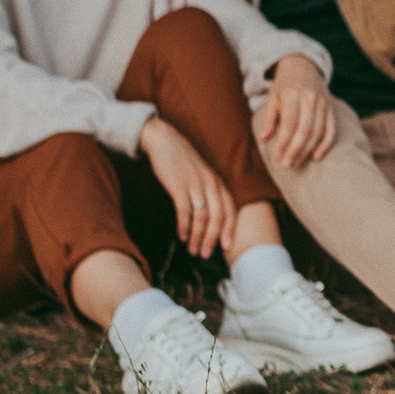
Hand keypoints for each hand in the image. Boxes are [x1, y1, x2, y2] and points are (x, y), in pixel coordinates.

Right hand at [139, 117, 237, 257]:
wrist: (164, 139)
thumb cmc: (182, 161)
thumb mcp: (202, 175)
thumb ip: (208, 192)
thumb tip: (209, 219)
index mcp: (217, 182)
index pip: (230, 209)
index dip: (230, 229)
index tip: (227, 247)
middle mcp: (210, 183)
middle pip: (218, 216)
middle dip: (213, 238)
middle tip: (205, 254)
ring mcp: (195, 183)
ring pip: (202, 216)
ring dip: (197, 236)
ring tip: (192, 249)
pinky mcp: (178, 184)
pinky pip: (184, 210)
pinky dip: (184, 225)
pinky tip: (181, 236)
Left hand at [253, 54, 336, 168]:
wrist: (302, 67)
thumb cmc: (284, 87)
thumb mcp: (272, 97)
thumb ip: (269, 118)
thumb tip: (264, 139)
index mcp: (292, 95)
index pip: (289, 122)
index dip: (283, 141)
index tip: (276, 156)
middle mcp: (310, 98)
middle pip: (305, 129)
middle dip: (295, 149)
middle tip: (287, 165)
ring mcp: (323, 103)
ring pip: (318, 131)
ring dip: (307, 150)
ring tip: (296, 163)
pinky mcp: (331, 108)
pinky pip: (331, 129)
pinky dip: (325, 144)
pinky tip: (316, 156)